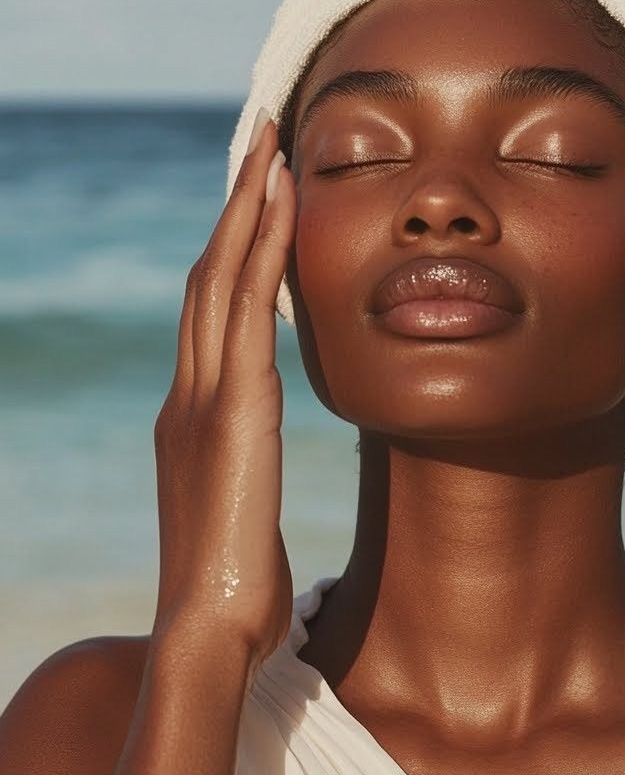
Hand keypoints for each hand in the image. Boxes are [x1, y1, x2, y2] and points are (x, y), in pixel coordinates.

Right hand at [151, 108, 295, 675]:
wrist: (209, 630)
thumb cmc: (231, 585)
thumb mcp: (238, 507)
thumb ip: (241, 465)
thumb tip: (253, 458)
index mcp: (193, 414)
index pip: (210, 311)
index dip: (231, 249)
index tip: (255, 200)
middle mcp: (189, 392)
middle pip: (207, 275)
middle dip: (234, 206)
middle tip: (257, 143)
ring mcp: (205, 396)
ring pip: (220, 277)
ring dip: (246, 208)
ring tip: (269, 149)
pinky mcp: (234, 408)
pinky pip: (249, 309)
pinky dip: (264, 251)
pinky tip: (284, 205)